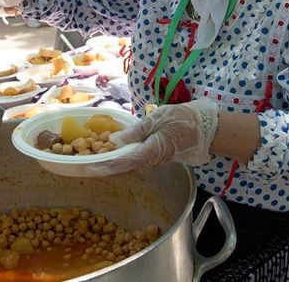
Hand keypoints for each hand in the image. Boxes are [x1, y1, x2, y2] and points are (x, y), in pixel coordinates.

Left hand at [82, 99, 219, 175]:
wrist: (206, 127)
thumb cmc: (184, 120)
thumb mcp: (159, 119)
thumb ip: (137, 130)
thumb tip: (115, 140)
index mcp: (151, 152)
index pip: (123, 162)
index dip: (104, 166)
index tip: (88, 169)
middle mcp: (151, 160)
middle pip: (122, 167)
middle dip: (103, 167)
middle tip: (82, 166)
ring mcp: (154, 159)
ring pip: (128, 164)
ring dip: (110, 163)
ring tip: (91, 160)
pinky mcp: (156, 155)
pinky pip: (135, 159)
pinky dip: (120, 158)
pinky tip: (110, 152)